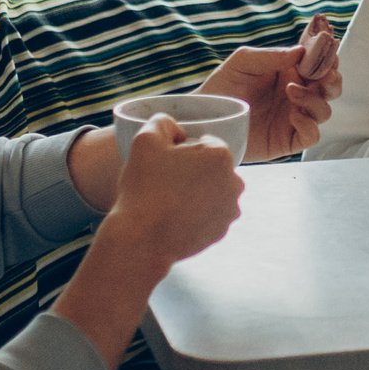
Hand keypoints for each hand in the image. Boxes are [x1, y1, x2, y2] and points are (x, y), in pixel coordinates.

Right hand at [57, 114, 244, 369]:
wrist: (135, 245)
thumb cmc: (137, 193)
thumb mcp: (143, 145)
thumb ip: (160, 125)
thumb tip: (171, 124)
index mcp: (220, 156)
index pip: (202, 144)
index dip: (178, 151)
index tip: (159, 167)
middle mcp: (233, 184)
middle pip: (209, 169)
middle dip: (187, 174)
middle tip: (158, 186)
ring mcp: (228, 213)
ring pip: (208, 194)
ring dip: (189, 196)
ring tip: (159, 206)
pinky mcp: (217, 235)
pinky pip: (203, 218)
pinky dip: (188, 218)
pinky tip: (166, 223)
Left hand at [199, 39, 341, 162]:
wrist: (206, 118)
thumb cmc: (222, 86)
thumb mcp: (243, 62)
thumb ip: (272, 55)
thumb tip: (301, 52)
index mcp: (289, 72)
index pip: (318, 62)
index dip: (328, 55)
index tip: (329, 47)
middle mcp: (296, 94)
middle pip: (330, 87)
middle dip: (333, 79)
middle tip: (325, 75)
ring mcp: (294, 117)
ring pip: (324, 110)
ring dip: (315, 99)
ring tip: (291, 91)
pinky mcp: (288, 140)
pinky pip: (311, 135)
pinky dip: (309, 124)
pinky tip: (293, 115)